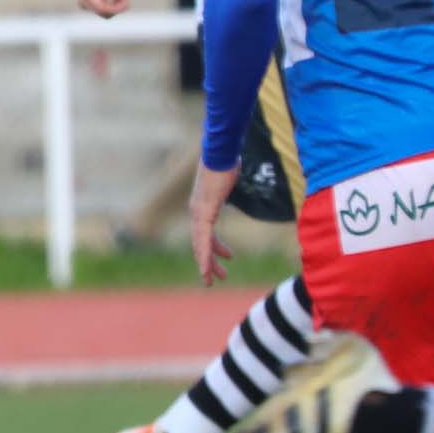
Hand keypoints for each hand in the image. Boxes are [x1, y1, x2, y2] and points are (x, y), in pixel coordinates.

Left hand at [187, 162, 238, 288]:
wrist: (220, 152)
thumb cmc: (226, 163)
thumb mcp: (228, 181)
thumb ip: (228, 188)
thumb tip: (236, 179)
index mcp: (202, 207)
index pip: (204, 234)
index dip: (211, 249)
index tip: (223, 260)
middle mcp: (197, 211)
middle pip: (200, 243)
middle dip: (207, 262)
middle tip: (211, 279)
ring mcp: (198, 212)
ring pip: (200, 246)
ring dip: (205, 265)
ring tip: (210, 280)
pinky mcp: (204, 211)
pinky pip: (204, 239)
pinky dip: (205, 255)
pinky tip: (205, 267)